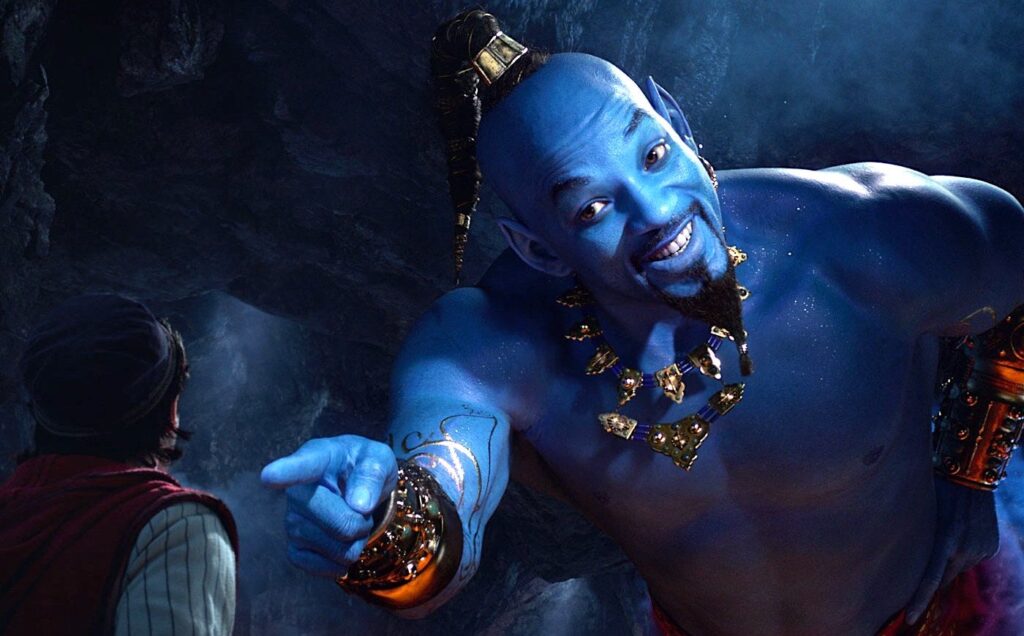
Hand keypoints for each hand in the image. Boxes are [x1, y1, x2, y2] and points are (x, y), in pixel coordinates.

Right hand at [260, 435, 397, 577]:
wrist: (354, 485)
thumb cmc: (364, 466)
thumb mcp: (378, 458)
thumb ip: (372, 473)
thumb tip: (359, 505)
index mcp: (317, 459)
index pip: (301, 467)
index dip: (285, 473)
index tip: (268, 476)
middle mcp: (296, 492)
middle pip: (341, 524)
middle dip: (363, 522)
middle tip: (360, 505)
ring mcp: (292, 523)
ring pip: (339, 549)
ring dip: (357, 540)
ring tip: (349, 518)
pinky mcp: (295, 550)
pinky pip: (328, 568)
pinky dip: (344, 560)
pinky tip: (339, 540)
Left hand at [905, 477, 998, 623]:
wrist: (970, 474)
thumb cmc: (935, 488)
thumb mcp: (921, 512)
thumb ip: (917, 539)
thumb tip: (901, 558)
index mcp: (945, 540)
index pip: (930, 579)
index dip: (919, 599)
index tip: (909, 617)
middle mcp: (965, 549)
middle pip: (944, 577)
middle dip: (932, 578)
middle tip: (921, 563)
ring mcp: (981, 549)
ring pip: (957, 567)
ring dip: (948, 560)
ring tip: (944, 534)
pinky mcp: (990, 547)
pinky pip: (970, 558)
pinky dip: (962, 553)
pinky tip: (958, 531)